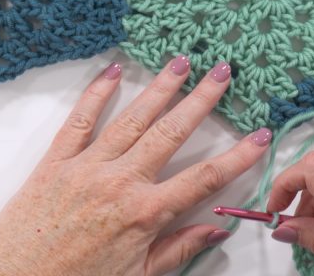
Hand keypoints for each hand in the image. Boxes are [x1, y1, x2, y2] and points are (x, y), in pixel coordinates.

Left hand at [0, 57, 272, 275]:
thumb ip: (178, 250)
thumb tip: (217, 229)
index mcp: (144, 214)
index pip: (203, 178)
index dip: (237, 157)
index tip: (258, 135)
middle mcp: (119, 183)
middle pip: (170, 133)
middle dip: (200, 100)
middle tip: (221, 72)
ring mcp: (86, 167)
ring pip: (131, 119)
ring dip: (159, 88)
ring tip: (180, 62)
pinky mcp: (55, 161)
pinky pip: (79, 120)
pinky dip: (96, 93)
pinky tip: (113, 71)